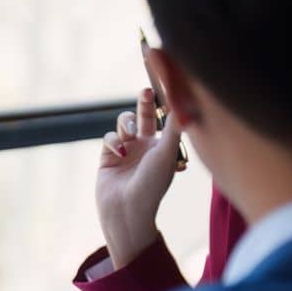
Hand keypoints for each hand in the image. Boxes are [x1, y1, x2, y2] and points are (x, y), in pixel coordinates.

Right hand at [96, 87, 184, 268]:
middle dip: (144, 102)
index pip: (165, 116)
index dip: (165, 99)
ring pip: (123, 123)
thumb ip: (174, 127)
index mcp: (164, 145)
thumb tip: (183, 100)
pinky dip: (113, 141)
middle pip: (144, 114)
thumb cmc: (152, 185)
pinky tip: (119, 153)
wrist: (127, 211)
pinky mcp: (108, 156)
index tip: (166, 80)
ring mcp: (126, 150)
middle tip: (146, 90)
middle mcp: (146, 146)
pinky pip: (109, 137)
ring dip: (125, 125)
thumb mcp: (166, 154)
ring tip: (128, 137)